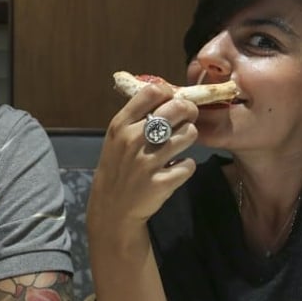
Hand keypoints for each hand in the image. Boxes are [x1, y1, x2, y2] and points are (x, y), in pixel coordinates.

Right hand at [89, 83, 198, 229]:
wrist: (112, 208)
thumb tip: (167, 95)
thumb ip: (136, 117)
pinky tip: (177, 167)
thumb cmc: (117, 168)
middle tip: (188, 118)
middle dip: (189, 111)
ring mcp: (147, 163)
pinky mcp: (161, 183)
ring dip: (189, 136)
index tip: (172, 101)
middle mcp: (133, 140)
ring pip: (188, 134)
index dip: (169, 93)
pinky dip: (186, 165)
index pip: (152, 91)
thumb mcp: (116, 138)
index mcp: (120, 125)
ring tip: (181, 143)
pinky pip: (189, 164)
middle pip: (177, 109)